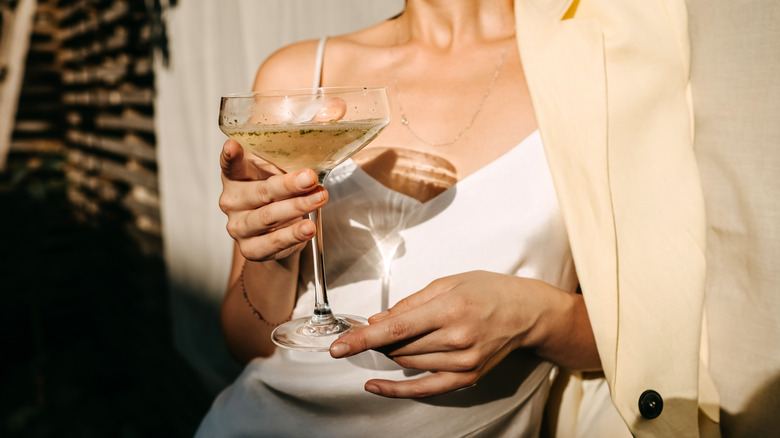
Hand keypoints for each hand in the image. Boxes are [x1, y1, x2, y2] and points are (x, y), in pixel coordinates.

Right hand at [218, 139, 327, 260]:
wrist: (280, 233)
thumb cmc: (281, 192)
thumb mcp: (288, 166)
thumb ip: (306, 140)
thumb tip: (336, 110)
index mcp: (237, 175)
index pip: (230, 164)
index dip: (231, 156)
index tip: (233, 145)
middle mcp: (233, 200)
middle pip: (259, 192)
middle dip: (287, 184)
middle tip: (310, 177)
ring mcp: (239, 226)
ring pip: (267, 217)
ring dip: (296, 207)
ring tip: (319, 199)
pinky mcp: (251, 249)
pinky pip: (272, 242)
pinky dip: (292, 235)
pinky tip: (307, 227)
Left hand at [329, 271, 571, 397]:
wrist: (526, 312)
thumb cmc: (487, 290)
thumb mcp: (447, 283)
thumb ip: (410, 303)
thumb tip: (377, 321)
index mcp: (450, 308)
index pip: (396, 328)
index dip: (362, 339)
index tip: (337, 347)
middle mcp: (457, 338)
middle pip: (399, 347)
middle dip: (379, 339)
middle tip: (374, 328)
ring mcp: (463, 362)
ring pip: (408, 363)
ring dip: (392, 353)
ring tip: (398, 338)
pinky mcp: (468, 377)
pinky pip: (425, 389)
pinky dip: (396, 389)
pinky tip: (375, 386)